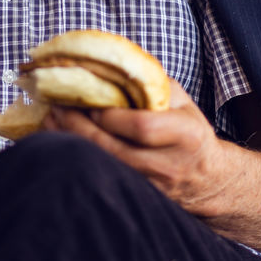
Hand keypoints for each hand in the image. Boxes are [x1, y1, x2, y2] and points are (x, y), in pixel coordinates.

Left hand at [43, 81, 260, 256]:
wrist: (209, 180)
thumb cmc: (190, 131)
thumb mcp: (181, 100)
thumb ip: (150, 84)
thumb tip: (111, 63)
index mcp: (185, 134)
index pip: (141, 127)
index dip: (110, 116)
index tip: (87, 102)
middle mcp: (169, 165)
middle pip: (115, 150)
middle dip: (80, 128)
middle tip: (56, 108)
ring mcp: (153, 187)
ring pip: (105, 167)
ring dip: (73, 144)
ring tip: (50, 122)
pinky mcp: (139, 197)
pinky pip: (103, 178)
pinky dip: (81, 159)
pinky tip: (62, 142)